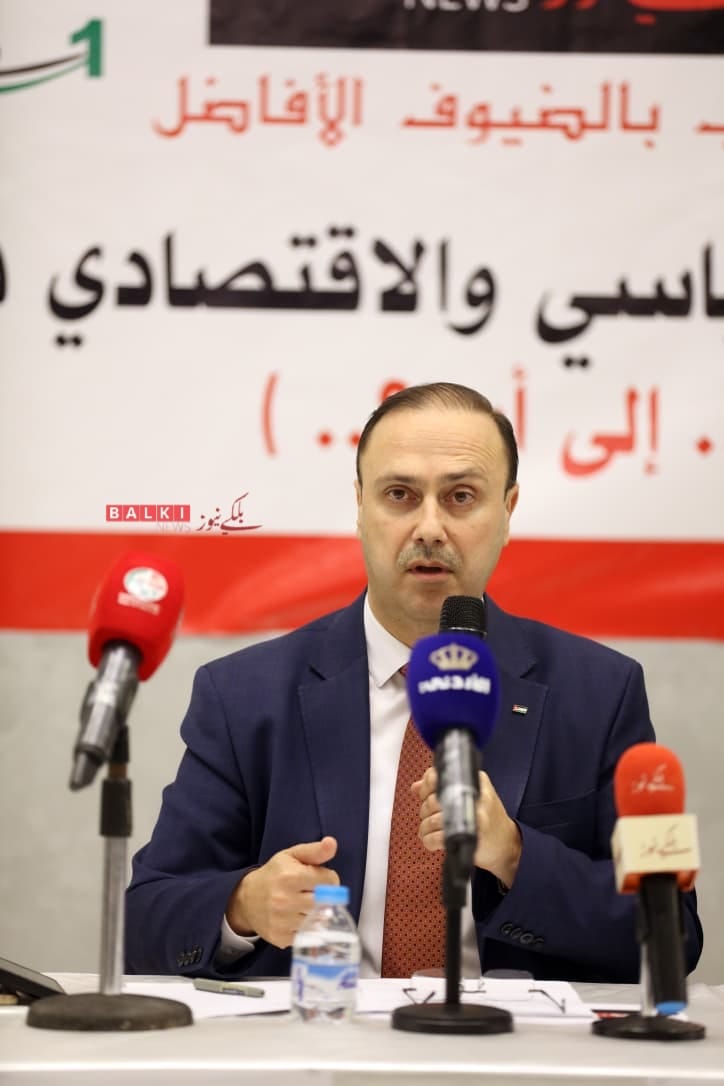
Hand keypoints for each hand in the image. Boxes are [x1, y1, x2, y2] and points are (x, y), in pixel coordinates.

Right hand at [225, 836, 339, 947]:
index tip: (321, 878)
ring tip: (307, 904)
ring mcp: (282, 921)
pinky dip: (308, 927)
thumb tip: (332, 843)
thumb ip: (315, 850)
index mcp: (290, 876)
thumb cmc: (274, 874)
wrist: (247, 899)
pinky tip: (299, 918)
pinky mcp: (281, 938)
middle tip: (315, 892)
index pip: (329, 881)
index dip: (329, 878)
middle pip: (325, 902)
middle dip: (325, 896)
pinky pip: (308, 935)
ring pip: (318, 920)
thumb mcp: (291, 856)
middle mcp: (285, 900)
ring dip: (317, 913)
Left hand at [414, 769, 521, 887]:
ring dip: (424, 828)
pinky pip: (438, 838)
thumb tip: (417, 786)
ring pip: (433, 820)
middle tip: (426, 816)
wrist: (507, 845)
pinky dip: (429, 841)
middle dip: (424, 810)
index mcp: (475, 781)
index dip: (426, 786)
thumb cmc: (487, 819)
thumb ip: (443, 789)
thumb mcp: (469, 796)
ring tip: (426, 831)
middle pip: (434, 800)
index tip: (424, 795)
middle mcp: (476, 796)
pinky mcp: (471, 837)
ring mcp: (475, 817)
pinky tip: (431, 842)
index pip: (440, 776)